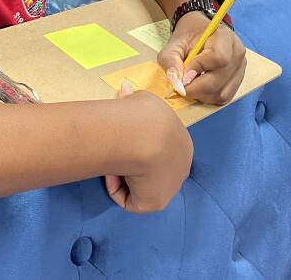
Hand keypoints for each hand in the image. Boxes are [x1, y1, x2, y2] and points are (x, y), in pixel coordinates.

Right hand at [104, 85, 192, 213]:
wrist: (146, 134)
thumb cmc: (144, 114)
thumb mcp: (141, 100)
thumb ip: (133, 99)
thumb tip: (124, 88)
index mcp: (180, 141)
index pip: (158, 147)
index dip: (137, 142)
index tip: (122, 135)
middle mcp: (180, 166)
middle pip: (151, 168)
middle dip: (131, 160)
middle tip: (113, 149)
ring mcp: (171, 186)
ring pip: (141, 183)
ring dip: (123, 172)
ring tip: (110, 159)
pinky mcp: (157, 203)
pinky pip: (131, 200)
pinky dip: (117, 188)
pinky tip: (112, 172)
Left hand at [157, 12, 246, 104]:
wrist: (199, 35)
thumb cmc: (188, 38)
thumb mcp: (174, 44)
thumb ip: (170, 60)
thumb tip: (176, 82)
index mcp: (224, 36)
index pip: (217, 57)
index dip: (197, 68)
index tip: (183, 72)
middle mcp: (237, 53)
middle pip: (218, 80)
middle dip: (195, 88)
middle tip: (180, 85)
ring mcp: (240, 69)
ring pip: (221, 93)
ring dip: (200, 95)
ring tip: (189, 85)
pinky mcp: (238, 82)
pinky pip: (224, 98)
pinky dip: (208, 98)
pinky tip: (198, 88)